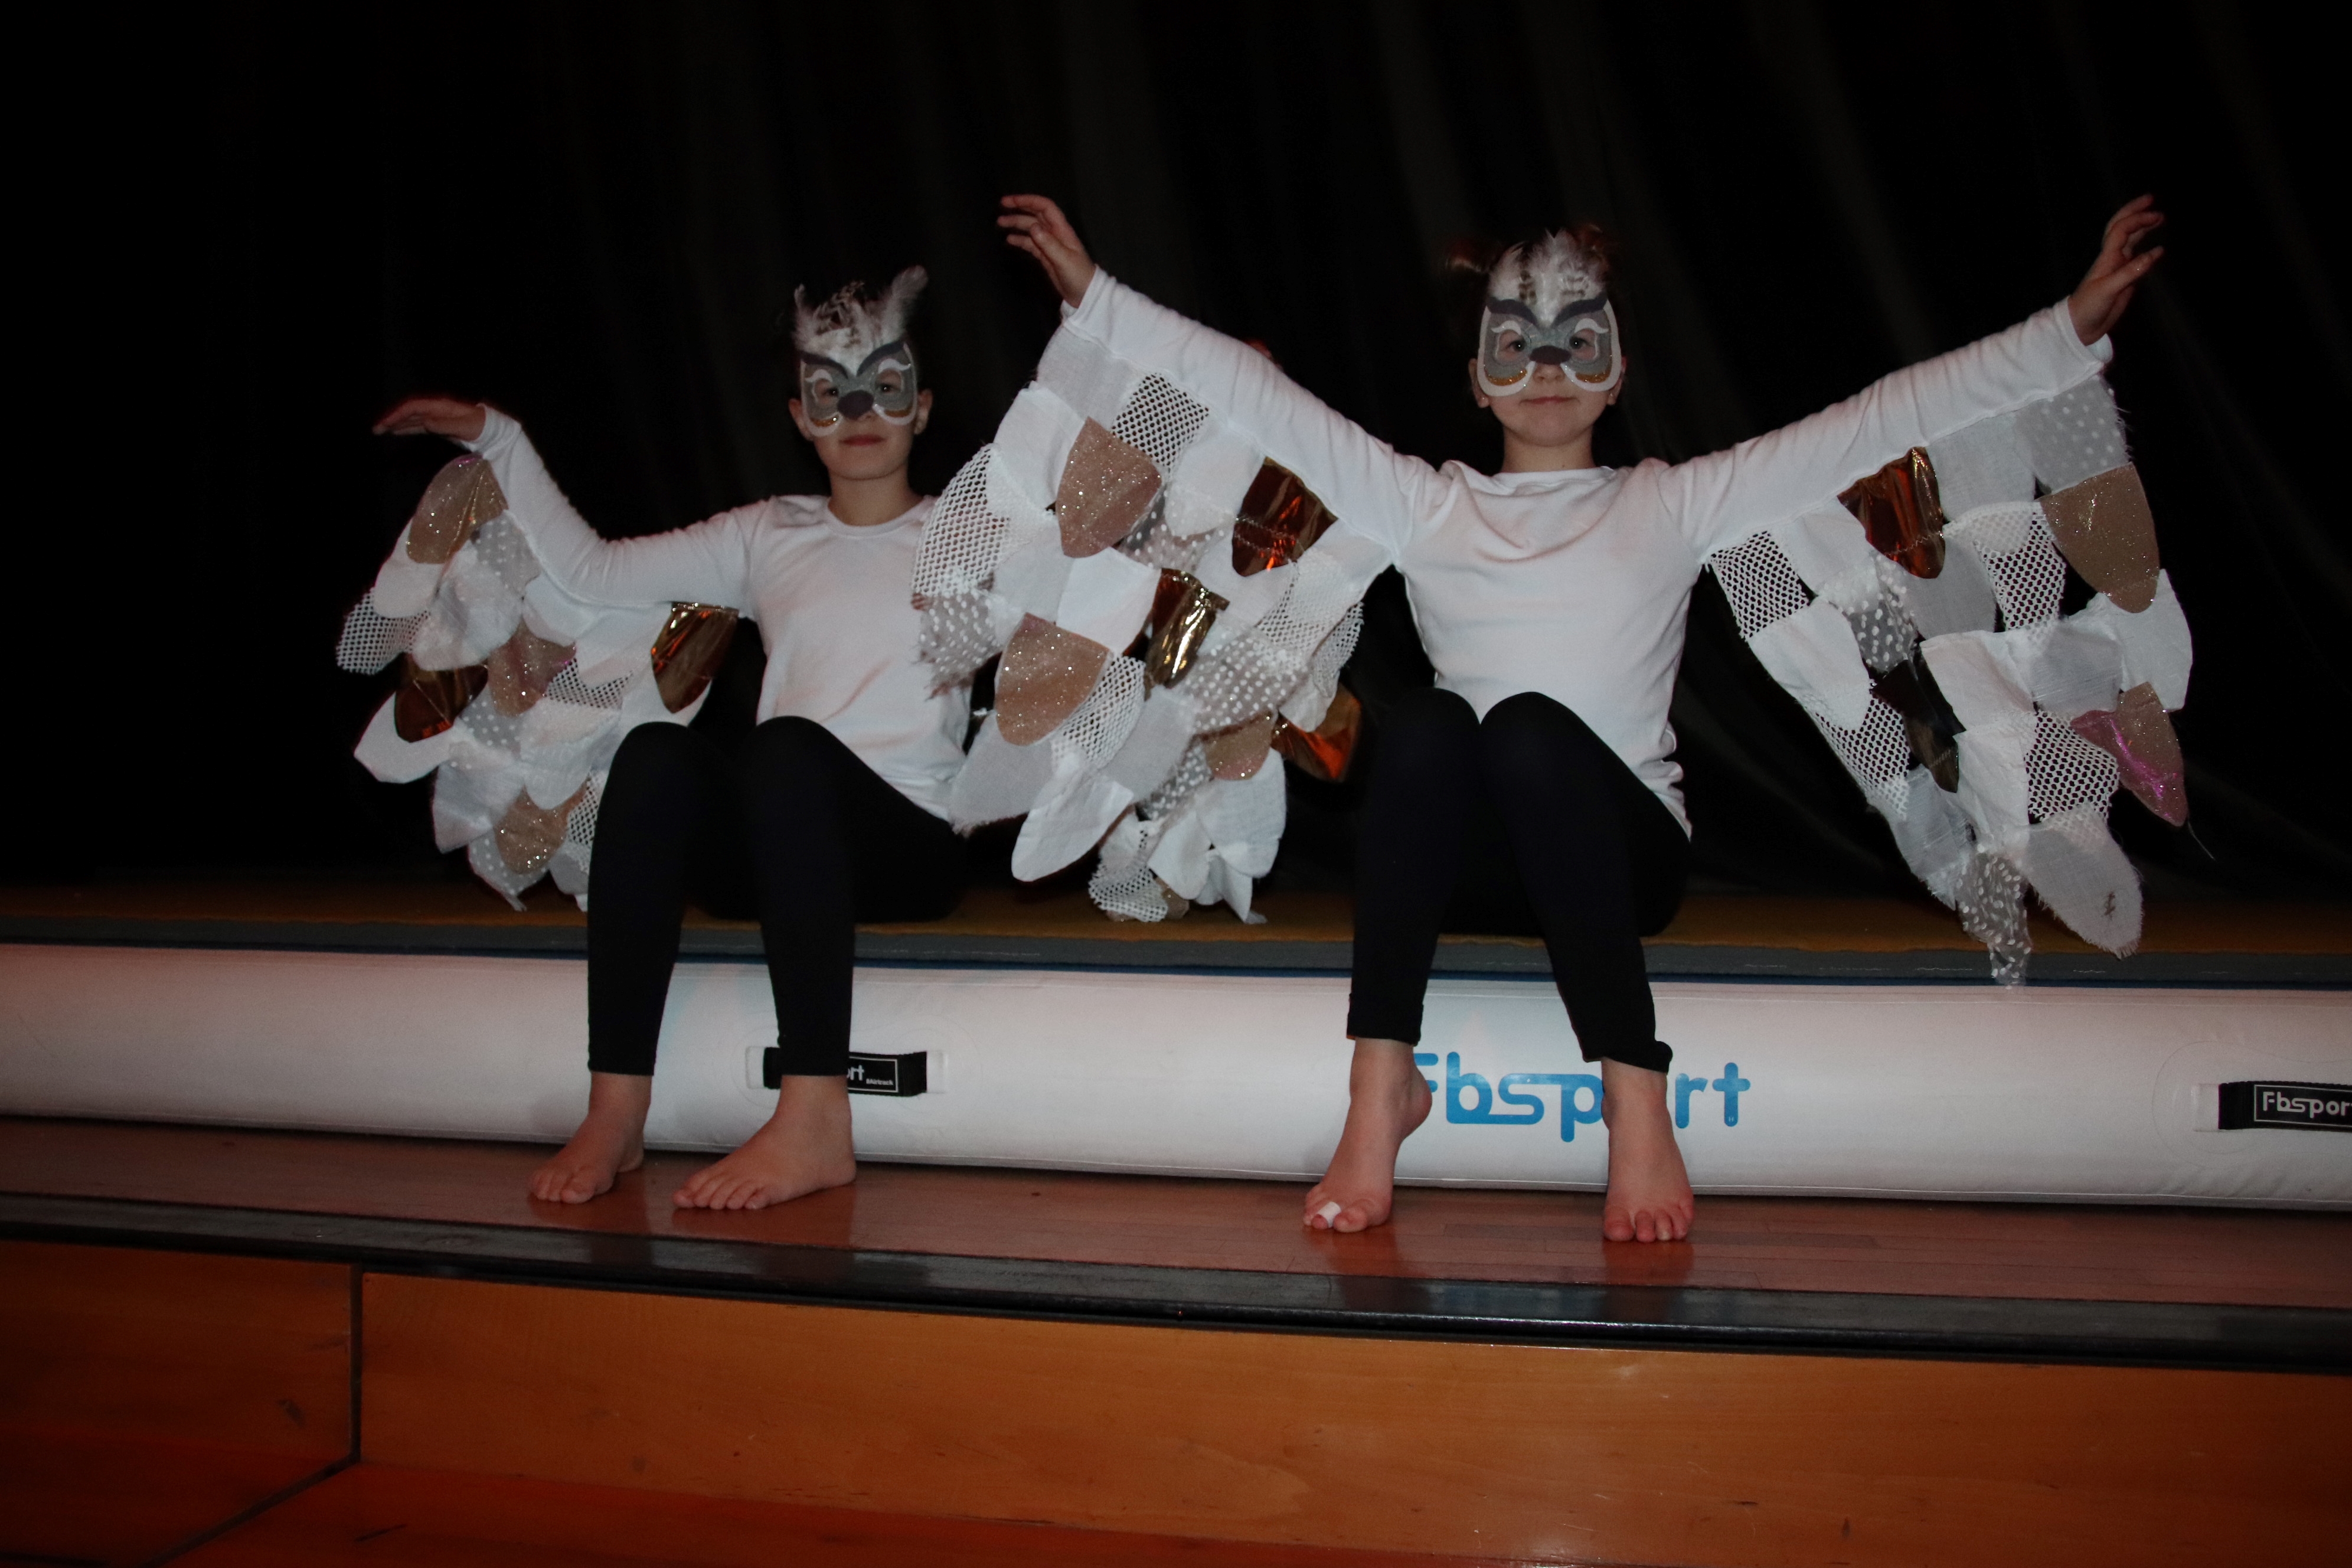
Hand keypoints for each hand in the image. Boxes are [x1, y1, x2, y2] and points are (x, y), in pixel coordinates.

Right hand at [373, 396, 487, 442]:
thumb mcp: (466, 427)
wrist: (497, 432)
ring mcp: (438, 418)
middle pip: (410, 412)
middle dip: (392, 419)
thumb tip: (425, 423)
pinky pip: (419, 426)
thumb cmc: (484, 427)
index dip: (398, 414)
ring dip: (397, 424)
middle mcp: (437, 410)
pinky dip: (407, 429)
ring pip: (412, 419)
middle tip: (376, 430)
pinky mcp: (440, 427)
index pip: (414, 407)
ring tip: (381, 431)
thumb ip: (445, 425)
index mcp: (441, 406)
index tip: (386, 424)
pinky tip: (397, 432)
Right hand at [999, 194, 1097, 306]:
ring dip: (1016, 224)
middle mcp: (1055, 233)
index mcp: (1062, 230)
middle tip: (1001, 206)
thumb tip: (1032, 227)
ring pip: (1031, 228)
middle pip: (1035, 215)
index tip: (1010, 201)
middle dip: (1019, 208)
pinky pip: (1031, 243)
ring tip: (1000, 223)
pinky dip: (1020, 240)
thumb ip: (1049, 243)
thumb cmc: (1079, 276)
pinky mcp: (1046, 256)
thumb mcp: (1064, 260)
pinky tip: (1010, 240)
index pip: (1045, 207)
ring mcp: (1050, 245)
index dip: (1028, 201)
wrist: (1085, 295)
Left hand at [2068, 195, 2164, 343]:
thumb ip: (2131, 272)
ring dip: (2142, 226)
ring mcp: (2118, 267)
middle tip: (2152, 199)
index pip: (2121, 230)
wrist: (2081, 326)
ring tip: (2158, 217)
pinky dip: (2147, 249)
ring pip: (2130, 240)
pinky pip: (2137, 257)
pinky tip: (2158, 249)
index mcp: (2107, 257)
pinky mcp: (2124, 278)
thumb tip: (2156, 253)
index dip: (2137, 219)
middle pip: (2121, 227)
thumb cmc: (2089, 307)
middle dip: (2134, 211)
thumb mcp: (2109, 289)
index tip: (2156, 216)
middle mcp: (2113, 258)